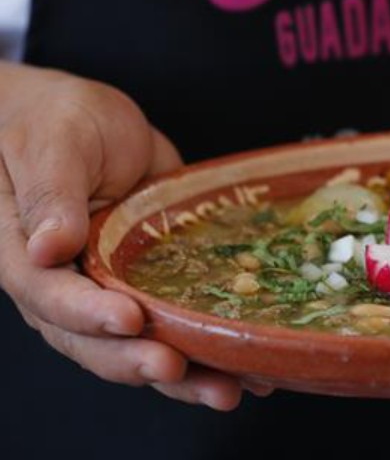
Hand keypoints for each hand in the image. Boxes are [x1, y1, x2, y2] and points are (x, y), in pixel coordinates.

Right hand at [0, 64, 271, 408]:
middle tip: (188, 373)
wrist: (84, 119)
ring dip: (182, 374)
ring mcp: (108, 288)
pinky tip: (246, 365)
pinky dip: (205, 347)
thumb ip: (51, 192)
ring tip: (230, 390)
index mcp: (24, 254)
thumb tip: (48, 247)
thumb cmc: (54, 120)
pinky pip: (172, 322)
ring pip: (136, 344)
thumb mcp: (53, 143)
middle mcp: (65, 284)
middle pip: (94, 341)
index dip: (88, 315)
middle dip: (141, 361)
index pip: (49, 296)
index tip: (130, 319)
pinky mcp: (149, 282)